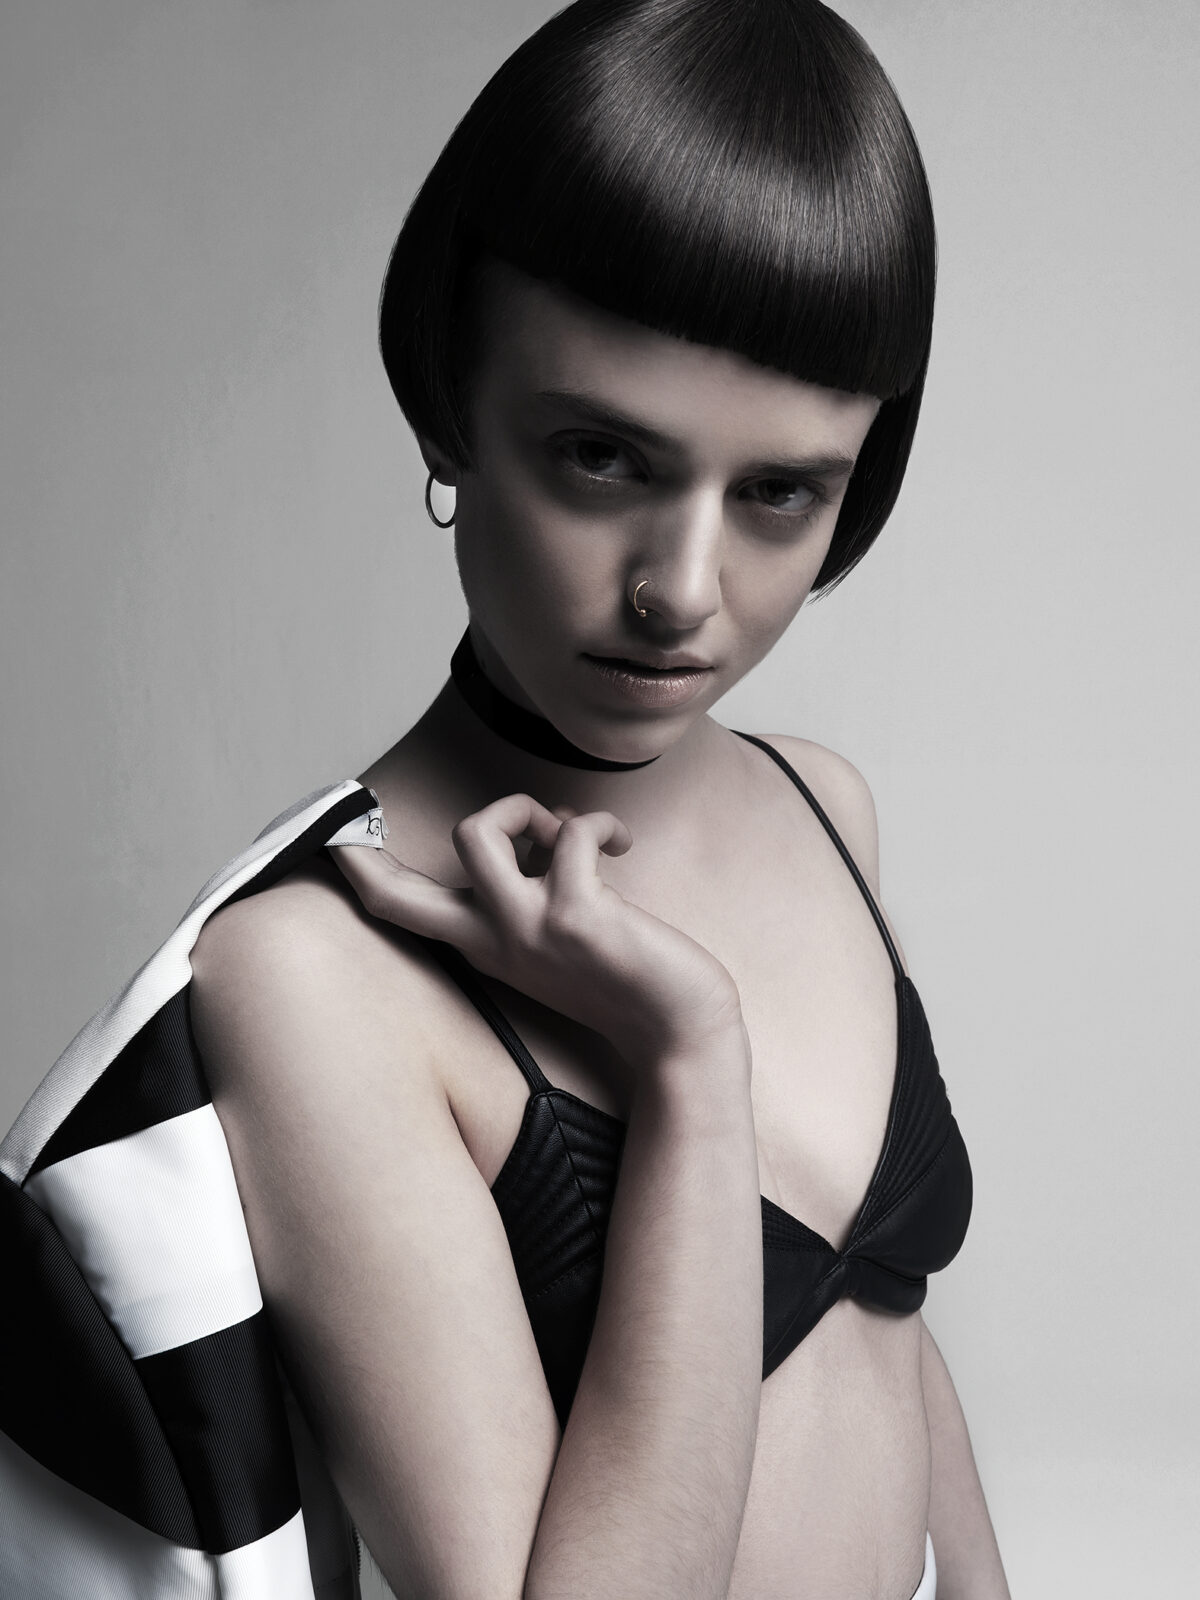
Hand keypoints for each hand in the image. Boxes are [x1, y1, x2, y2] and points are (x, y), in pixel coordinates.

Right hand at [330, 794, 743, 1062]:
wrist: (680, 1031)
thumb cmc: (624, 978)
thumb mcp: (554, 942)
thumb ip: (527, 897)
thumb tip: (532, 831)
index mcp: (482, 946)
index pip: (400, 912)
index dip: (359, 871)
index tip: (329, 834)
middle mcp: (493, 941)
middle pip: (397, 892)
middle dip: (372, 843)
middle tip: (366, 804)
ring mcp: (530, 929)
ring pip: (475, 833)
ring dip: (519, 808)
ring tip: (561, 832)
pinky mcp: (578, 917)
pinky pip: (571, 833)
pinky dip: (596, 822)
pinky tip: (620, 841)